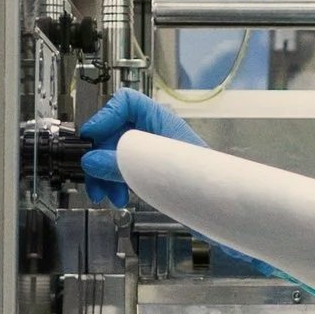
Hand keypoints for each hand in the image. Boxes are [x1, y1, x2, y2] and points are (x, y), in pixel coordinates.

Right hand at [80, 90, 199, 208]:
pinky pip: (126, 171)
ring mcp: (155, 153)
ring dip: (104, 174)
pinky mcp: (155, 173)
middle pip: (115, 132)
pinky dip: (116, 183)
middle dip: (99, 155)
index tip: (90, 137)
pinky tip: (117, 197)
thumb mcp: (152, 170)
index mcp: (160, 120)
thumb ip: (118, 163)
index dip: (104, 116)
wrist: (224, 210)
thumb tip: (91, 161)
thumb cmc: (202, 183)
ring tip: (104, 194)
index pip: (125, 103)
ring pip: (117, 154)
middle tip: (90, 175)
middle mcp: (156, 133)